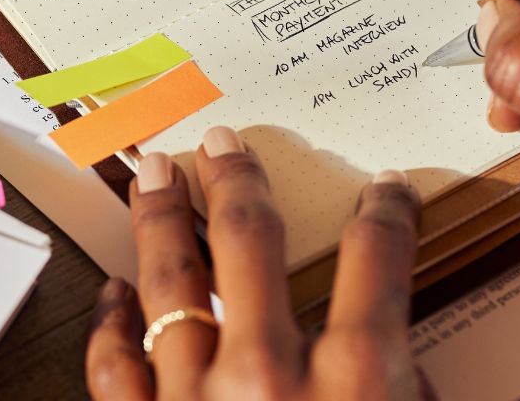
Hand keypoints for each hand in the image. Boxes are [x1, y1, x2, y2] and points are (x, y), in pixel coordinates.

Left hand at [85, 127, 431, 399]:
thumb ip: (409, 387)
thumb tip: (396, 357)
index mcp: (356, 378)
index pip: (375, 259)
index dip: (385, 214)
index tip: (384, 193)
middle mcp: (269, 375)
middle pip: (249, 241)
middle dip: (236, 180)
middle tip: (223, 144)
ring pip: (170, 284)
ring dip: (160, 220)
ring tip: (154, 177)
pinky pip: (117, 367)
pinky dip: (111, 325)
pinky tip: (115, 292)